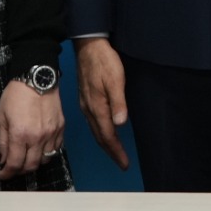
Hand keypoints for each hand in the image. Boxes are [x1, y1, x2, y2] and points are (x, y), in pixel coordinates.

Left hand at [0, 80, 64, 179]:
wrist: (37, 77)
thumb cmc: (16, 94)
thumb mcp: (1, 117)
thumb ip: (3, 141)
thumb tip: (3, 159)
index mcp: (20, 134)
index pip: (15, 164)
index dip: (7, 174)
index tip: (2, 175)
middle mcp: (38, 137)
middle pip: (31, 166)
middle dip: (20, 171)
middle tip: (13, 168)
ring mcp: (52, 133)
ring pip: (46, 160)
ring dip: (35, 163)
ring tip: (27, 158)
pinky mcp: (61, 128)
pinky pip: (56, 148)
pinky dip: (47, 153)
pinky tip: (39, 148)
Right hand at [75, 36, 129, 169]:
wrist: (88, 47)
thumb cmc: (104, 62)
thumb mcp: (115, 80)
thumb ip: (118, 102)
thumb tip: (120, 124)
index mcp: (97, 107)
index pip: (107, 135)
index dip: (116, 150)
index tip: (124, 163)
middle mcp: (89, 109)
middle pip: (100, 136)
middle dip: (111, 151)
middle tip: (121, 163)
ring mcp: (86, 104)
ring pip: (96, 130)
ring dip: (106, 143)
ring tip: (115, 152)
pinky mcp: (86, 99)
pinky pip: (93, 122)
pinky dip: (101, 132)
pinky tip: (106, 131)